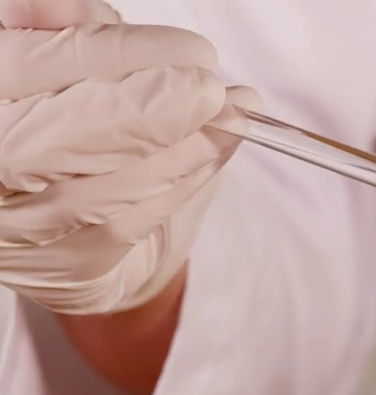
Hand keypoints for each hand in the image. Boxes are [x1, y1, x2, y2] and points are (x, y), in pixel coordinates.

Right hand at [0, 0, 256, 315]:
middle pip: (67, 134)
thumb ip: (65, 35)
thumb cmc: (57, 120)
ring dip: (182, 149)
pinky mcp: (65, 266)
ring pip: (107, 186)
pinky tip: (212, 152)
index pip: (31, 65)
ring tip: (230, 116)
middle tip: (212, 89)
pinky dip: (181, 183)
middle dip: (153, 108)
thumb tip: (91, 14)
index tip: (191, 50)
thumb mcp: (50, 63)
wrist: (53, 215)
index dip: (117, 55)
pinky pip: (131, 223)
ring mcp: (20, 223)